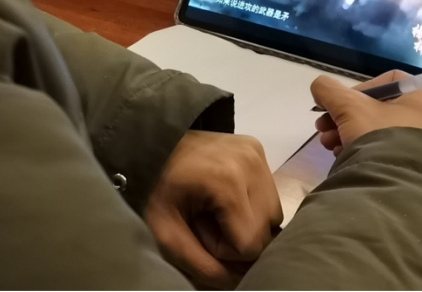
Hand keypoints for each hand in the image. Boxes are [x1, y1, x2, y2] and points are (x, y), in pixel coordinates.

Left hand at [145, 131, 282, 289]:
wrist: (149, 145)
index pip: (250, 245)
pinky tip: (224, 194)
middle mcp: (251, 162)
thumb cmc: (153, 189)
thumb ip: (204, 268)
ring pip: (272, 215)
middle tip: (203, 218)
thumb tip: (239, 284)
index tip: (196, 230)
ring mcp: (256, 152)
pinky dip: (250, 204)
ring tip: (213, 206)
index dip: (222, 249)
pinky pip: (268, 194)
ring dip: (247, 222)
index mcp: (228, 181)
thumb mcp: (166, 235)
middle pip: (265, 231)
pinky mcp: (257, 148)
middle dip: (236, 236)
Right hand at [313, 70, 421, 155]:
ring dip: (350, 134)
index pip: (386, 83)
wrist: (399, 188)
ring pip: (382, 132)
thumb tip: (320, 88)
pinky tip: (346, 158)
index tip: (336, 106)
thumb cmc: (380, 135)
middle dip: (345, 118)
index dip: (355, 92)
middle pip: (380, 110)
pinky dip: (366, 151)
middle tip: (325, 129)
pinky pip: (392, 152)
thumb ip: (329, 90)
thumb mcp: (348, 106)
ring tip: (330, 146)